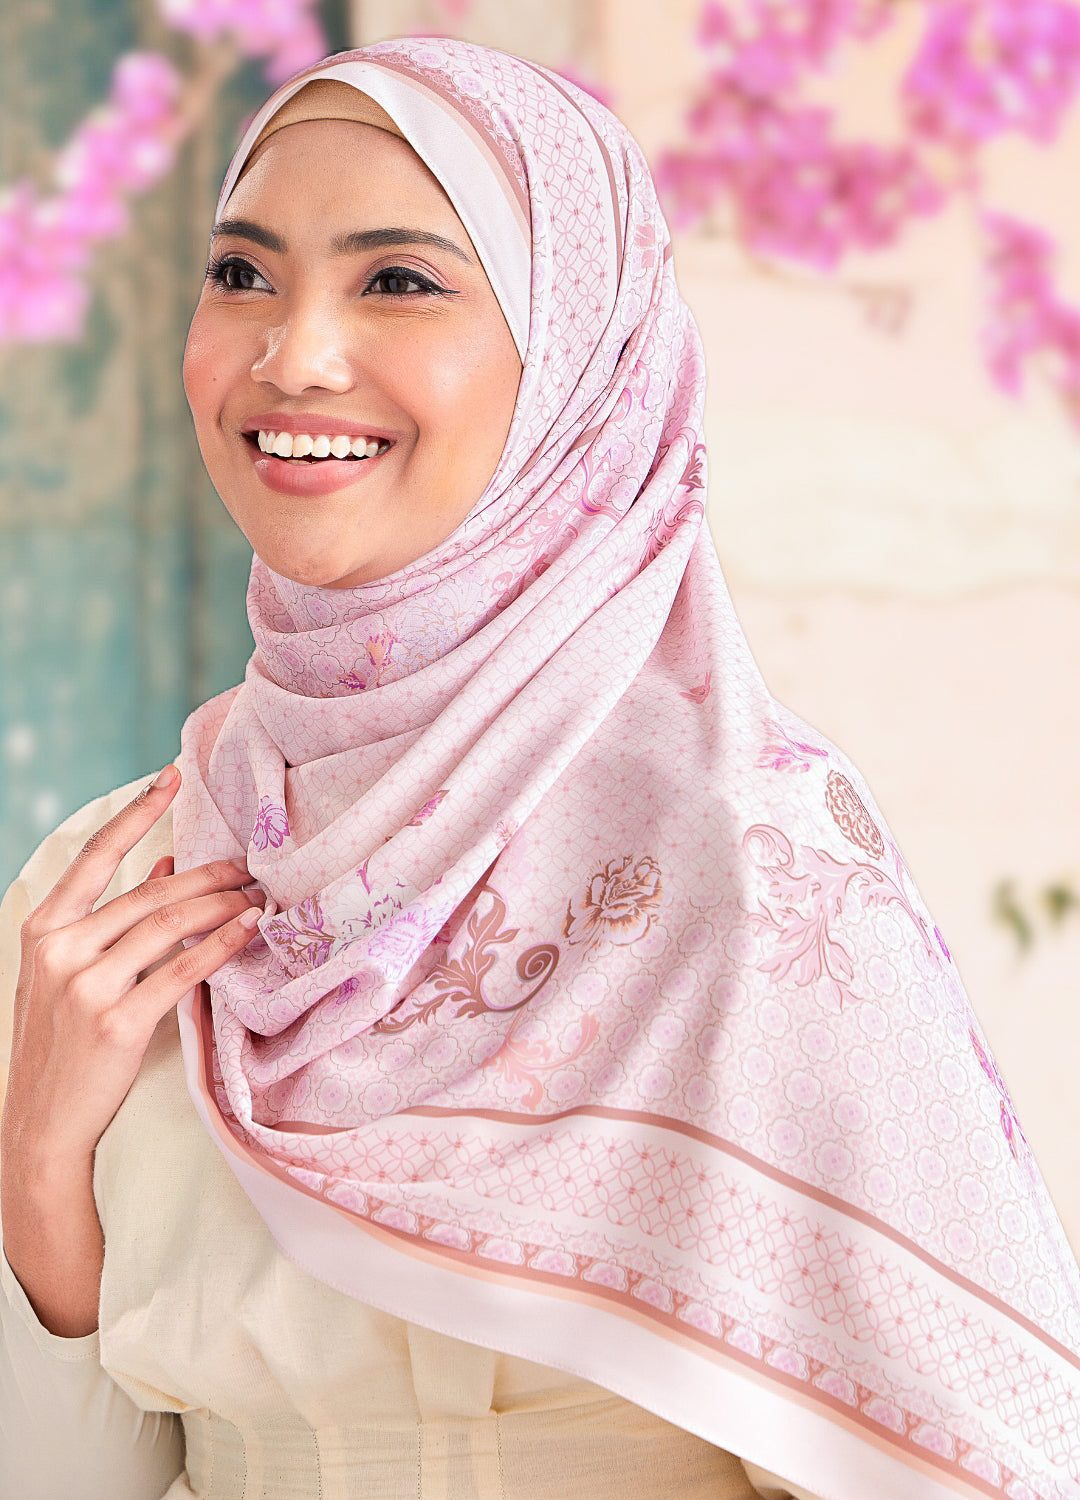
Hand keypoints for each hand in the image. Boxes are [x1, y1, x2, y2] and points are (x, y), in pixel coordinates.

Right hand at [3, 763, 261, 1169]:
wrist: (42, 1123)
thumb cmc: (62, 1042)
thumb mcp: (69, 970)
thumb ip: (110, 916)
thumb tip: (165, 863)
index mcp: (43, 928)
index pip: (97, 856)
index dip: (138, 813)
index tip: (173, 777)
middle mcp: (61, 949)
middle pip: (150, 892)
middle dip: (208, 874)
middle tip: (250, 865)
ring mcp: (87, 985)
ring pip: (170, 926)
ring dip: (223, 905)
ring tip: (259, 896)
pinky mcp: (118, 1021)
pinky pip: (183, 971)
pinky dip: (221, 946)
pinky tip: (248, 930)